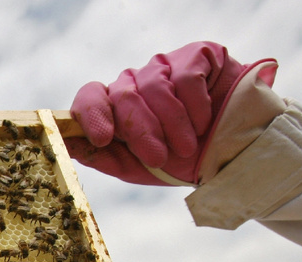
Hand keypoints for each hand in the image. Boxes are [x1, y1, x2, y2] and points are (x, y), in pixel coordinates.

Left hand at [65, 42, 279, 185]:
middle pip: (122, 95)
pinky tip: (206, 121)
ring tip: (188, 147)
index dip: (91, 114)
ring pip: (153, 86)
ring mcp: (165, 66)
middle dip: (141, 132)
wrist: (235, 154)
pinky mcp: (198, 54)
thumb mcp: (136, 167)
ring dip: (172, 124)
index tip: (102, 137)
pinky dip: (195, 106)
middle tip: (160, 157)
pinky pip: (185, 77)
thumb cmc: (180, 162)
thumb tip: (66, 145)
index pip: (90, 96)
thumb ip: (102, 155)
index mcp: (116, 107)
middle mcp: (136, 82)